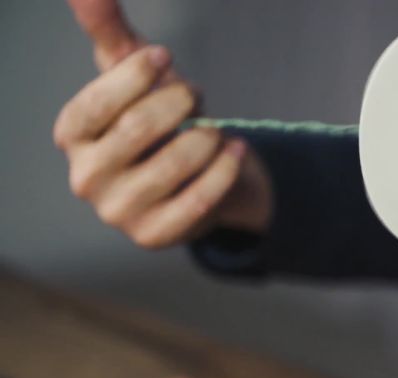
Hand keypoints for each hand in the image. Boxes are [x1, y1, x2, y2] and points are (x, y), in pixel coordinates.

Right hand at [54, 0, 271, 248]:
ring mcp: (118, 213)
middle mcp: (85, 178)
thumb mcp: (133, 75)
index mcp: (72, 136)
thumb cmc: (156, 118)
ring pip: (174, 163)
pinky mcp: (155, 235)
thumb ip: (110, 32)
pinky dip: (225, 169)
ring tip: (213, 129)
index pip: (96, 103)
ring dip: (206, 136)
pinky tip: (236, 149)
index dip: (135, 76)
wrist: (194, 176)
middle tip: (195, 96)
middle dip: (178, 102)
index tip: (166, 58)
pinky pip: (199, 200)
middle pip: (137, 129)